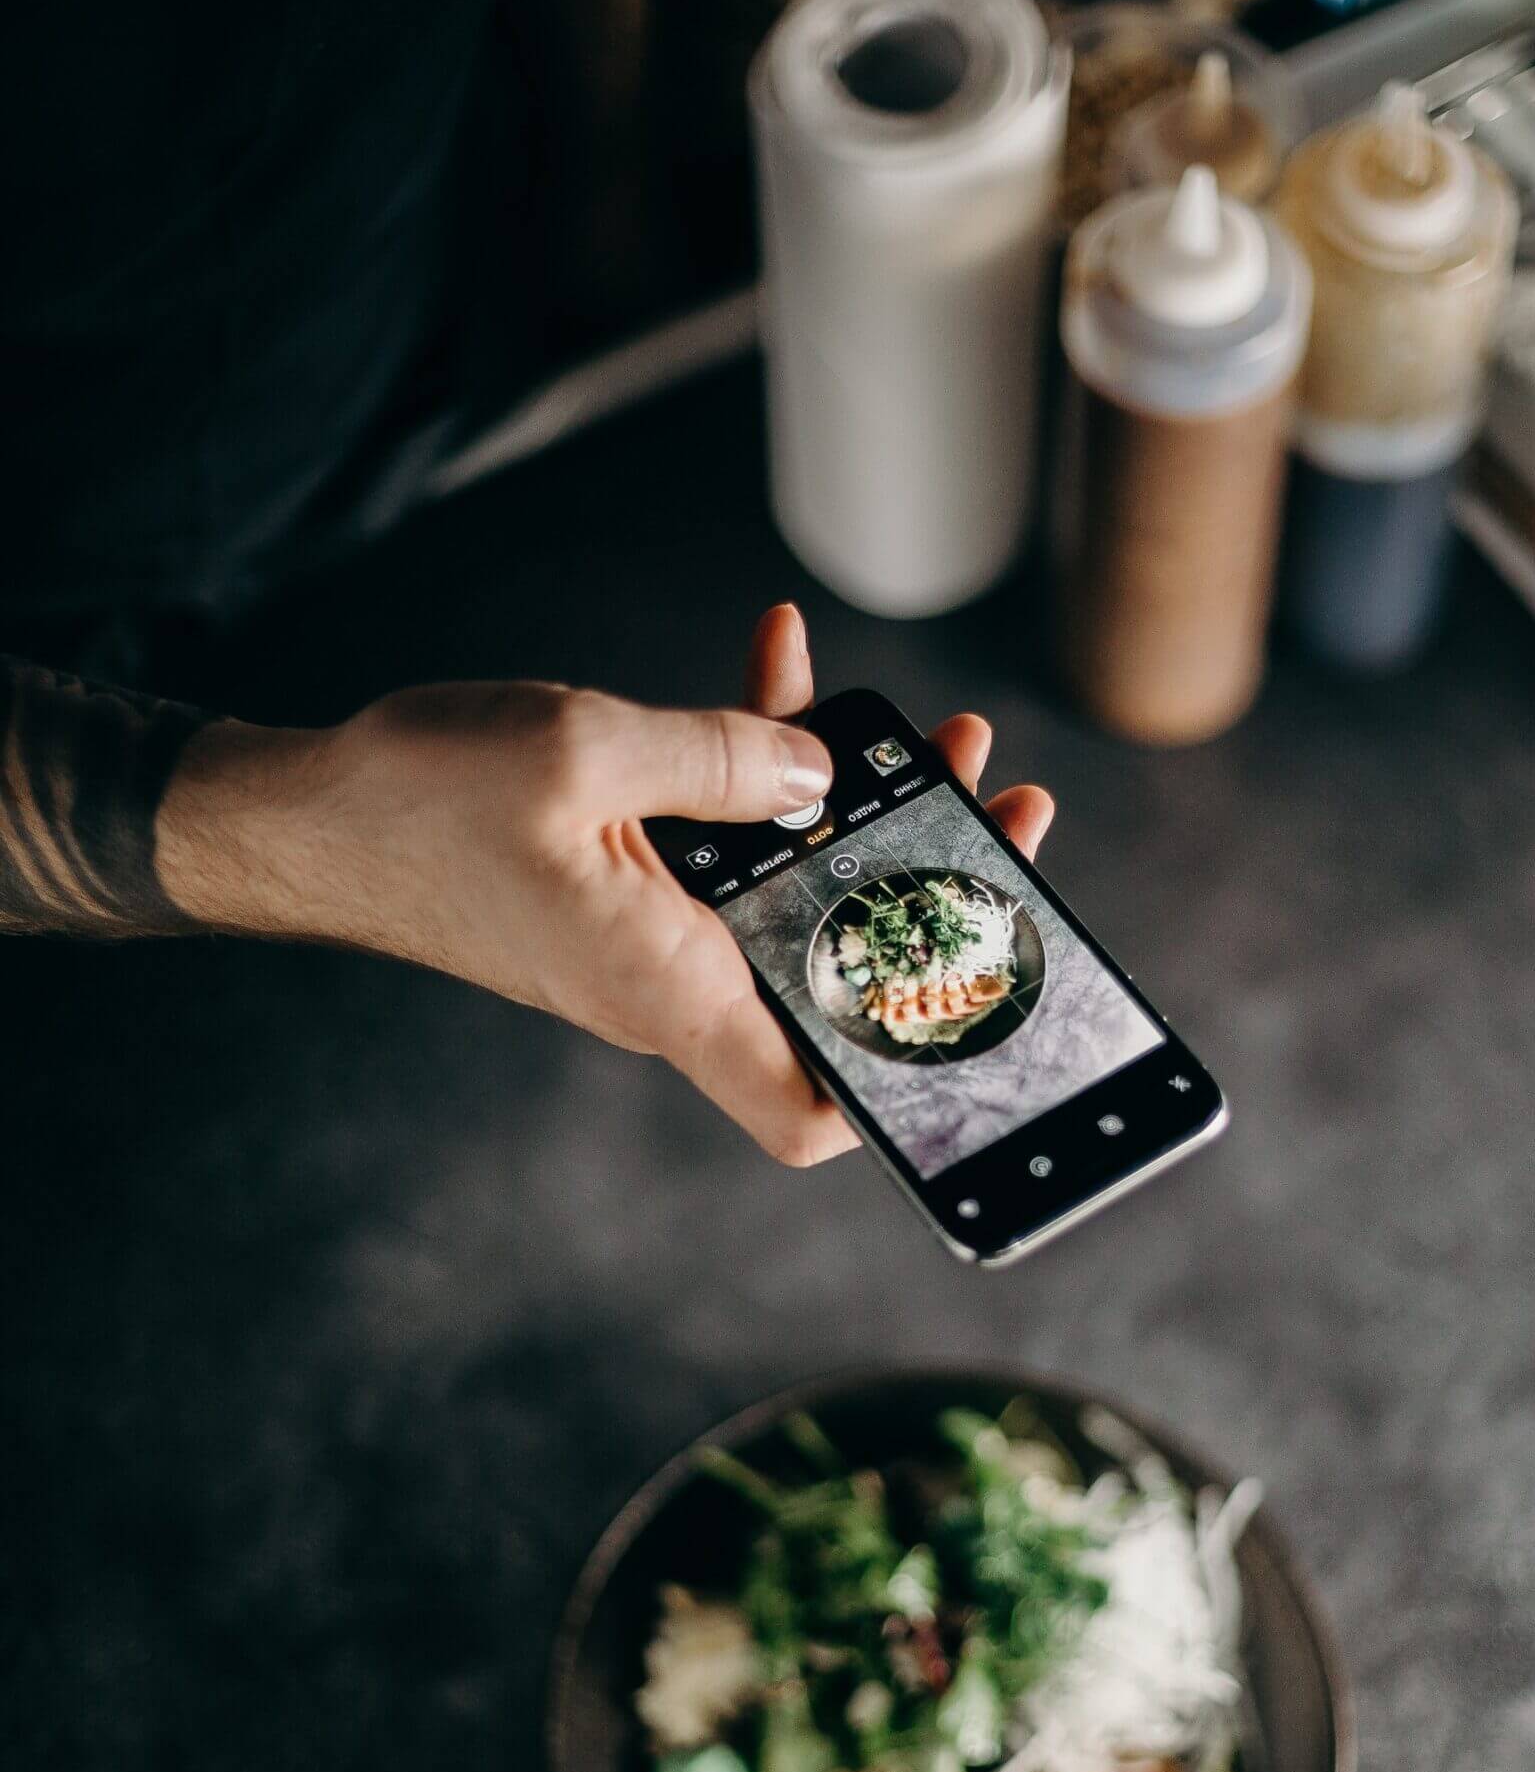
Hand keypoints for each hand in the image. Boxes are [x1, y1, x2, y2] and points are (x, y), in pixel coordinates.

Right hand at [158, 606, 1053, 1164]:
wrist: (308, 817)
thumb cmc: (417, 805)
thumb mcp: (579, 751)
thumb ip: (718, 756)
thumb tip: (820, 771)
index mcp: (671, 990)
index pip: (806, 1111)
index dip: (896, 1094)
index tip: (972, 1011)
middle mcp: (675, 984)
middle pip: (837, 980)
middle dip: (927, 895)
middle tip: (990, 807)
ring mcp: (656, 939)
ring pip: (795, 895)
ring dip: (864, 813)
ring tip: (922, 734)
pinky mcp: (631, 890)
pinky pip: (725, 840)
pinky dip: (762, 762)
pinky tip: (785, 661)